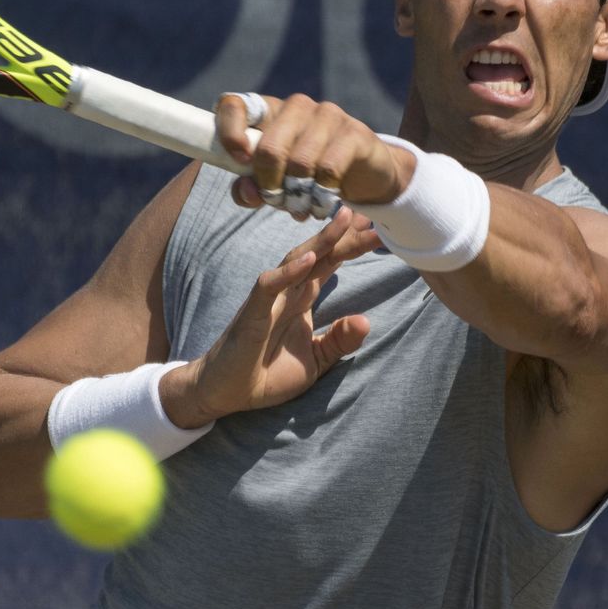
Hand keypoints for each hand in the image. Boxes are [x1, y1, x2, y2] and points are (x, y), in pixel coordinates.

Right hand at [161, 208, 379, 424]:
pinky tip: (310, 258)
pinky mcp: (253, 314)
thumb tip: (365, 321)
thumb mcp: (316, 361)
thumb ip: (339, 341)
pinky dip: (289, 272)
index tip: (379, 228)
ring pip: (297, 260)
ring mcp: (270, 300)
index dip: (352, 245)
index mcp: (302, 299)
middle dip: (347, 235)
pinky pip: (269, 286)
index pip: (330, 264)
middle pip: (321, 255)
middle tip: (374, 215)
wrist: (227, 394)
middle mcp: (288, 291)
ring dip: (322, 240)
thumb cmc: (267, 374)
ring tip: (346, 219)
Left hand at [214, 93, 415, 210]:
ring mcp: (327, 115)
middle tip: (277, 203)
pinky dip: (321, 195)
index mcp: (268, 112)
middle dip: (269, 185)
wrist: (365, 176)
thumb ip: (249, 189)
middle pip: (269, 148)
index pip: (234, 105)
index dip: (229, 131)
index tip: (239, 160)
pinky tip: (321, 205)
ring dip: (297, 196)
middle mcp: (296, 106)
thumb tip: (248, 191)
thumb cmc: (307, 178)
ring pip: (300, 162)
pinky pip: (329, 169)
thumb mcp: (273, 185)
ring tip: (301, 210)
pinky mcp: (354, 132)